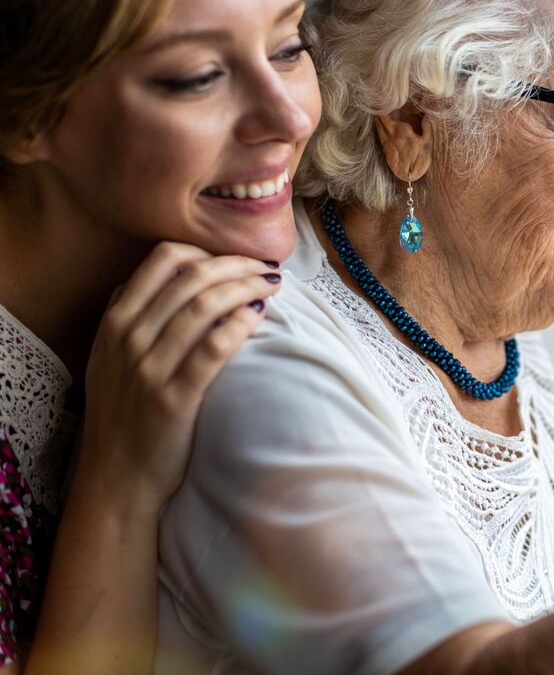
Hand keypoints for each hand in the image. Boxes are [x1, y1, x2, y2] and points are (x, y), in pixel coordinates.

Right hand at [77, 242, 283, 511]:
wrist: (117, 477)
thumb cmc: (123, 413)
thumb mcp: (108, 358)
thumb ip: (128, 315)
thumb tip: (162, 275)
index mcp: (115, 321)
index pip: (164, 258)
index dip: (208, 250)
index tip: (235, 259)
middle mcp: (129, 338)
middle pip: (192, 275)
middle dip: (238, 264)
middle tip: (268, 268)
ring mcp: (149, 368)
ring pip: (205, 305)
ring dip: (247, 287)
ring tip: (273, 285)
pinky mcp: (174, 398)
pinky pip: (214, 348)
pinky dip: (241, 324)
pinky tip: (260, 316)